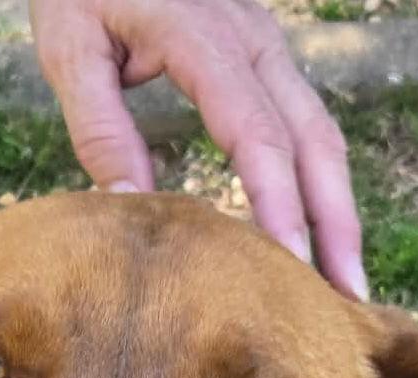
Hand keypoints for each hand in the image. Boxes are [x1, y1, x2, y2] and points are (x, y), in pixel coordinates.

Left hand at [32, 0, 366, 300]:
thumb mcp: (70, 48)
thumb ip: (100, 128)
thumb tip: (134, 210)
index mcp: (204, 37)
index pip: (258, 135)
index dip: (280, 206)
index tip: (290, 268)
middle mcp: (255, 39)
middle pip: (316, 141)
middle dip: (337, 224)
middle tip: (347, 300)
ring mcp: (270, 47)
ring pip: (324, 137)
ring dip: (340, 213)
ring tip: (344, 288)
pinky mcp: (268, 60)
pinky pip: (307, 130)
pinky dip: (322, 189)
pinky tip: (319, 242)